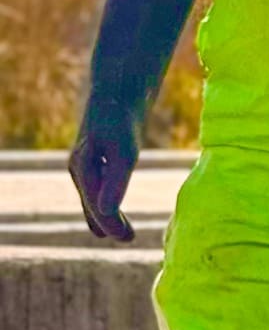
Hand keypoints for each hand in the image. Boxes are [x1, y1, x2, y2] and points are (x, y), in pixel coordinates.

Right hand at [70, 105, 139, 241]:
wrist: (118, 91)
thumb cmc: (121, 121)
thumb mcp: (125, 153)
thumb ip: (116, 183)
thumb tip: (107, 212)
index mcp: (84, 170)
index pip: (98, 207)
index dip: (113, 225)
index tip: (128, 238)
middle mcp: (79, 168)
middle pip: (91, 205)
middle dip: (108, 224)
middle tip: (128, 239)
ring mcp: (84, 163)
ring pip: (91, 197)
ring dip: (104, 216)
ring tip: (123, 232)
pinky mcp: (94, 156)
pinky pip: (95, 186)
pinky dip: (102, 201)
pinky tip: (110, 207)